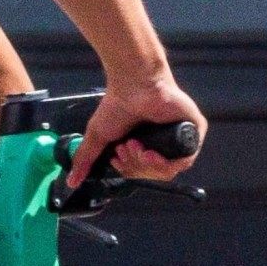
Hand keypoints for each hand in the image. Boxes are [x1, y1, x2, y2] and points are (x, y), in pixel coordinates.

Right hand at [63, 75, 205, 194]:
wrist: (134, 84)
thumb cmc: (117, 105)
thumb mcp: (98, 137)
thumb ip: (85, 160)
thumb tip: (72, 181)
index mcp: (147, 145)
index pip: (143, 172)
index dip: (129, 170)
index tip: (116, 159)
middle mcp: (164, 143)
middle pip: (155, 173)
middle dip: (135, 166)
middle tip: (124, 148)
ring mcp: (180, 138)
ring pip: (169, 169)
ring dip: (148, 165)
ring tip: (135, 146)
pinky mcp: (194, 130)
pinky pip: (185, 159)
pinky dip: (166, 162)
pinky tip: (151, 152)